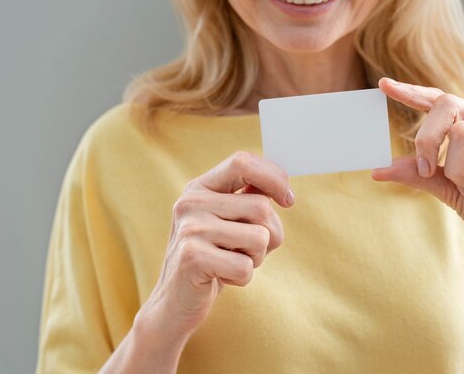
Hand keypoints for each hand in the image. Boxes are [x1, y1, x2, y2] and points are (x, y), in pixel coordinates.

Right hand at [136, 151, 293, 342]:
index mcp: (200, 187)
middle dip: (269, 235)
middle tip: (248, 250)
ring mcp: (190, 229)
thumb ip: (250, 199)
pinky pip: (246, 267)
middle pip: (262, 207)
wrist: (175, 301)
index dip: (274, 178)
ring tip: (231, 262)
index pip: (243, 162)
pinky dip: (243, 278)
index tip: (288, 200)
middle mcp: (190, 202)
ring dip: (256, 258)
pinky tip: (220, 277)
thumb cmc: (214, 258)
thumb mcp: (230, 222)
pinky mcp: (192, 258)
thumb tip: (283, 187)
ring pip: (259, 238)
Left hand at [372, 78, 463, 249]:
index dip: (411, 92)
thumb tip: (378, 170)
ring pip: (463, 134)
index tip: (383, 85)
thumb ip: (417, 174)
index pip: (438, 100)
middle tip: (426, 170)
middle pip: (446, 106)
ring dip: (458, 171)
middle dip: (427, 140)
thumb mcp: (444, 188)